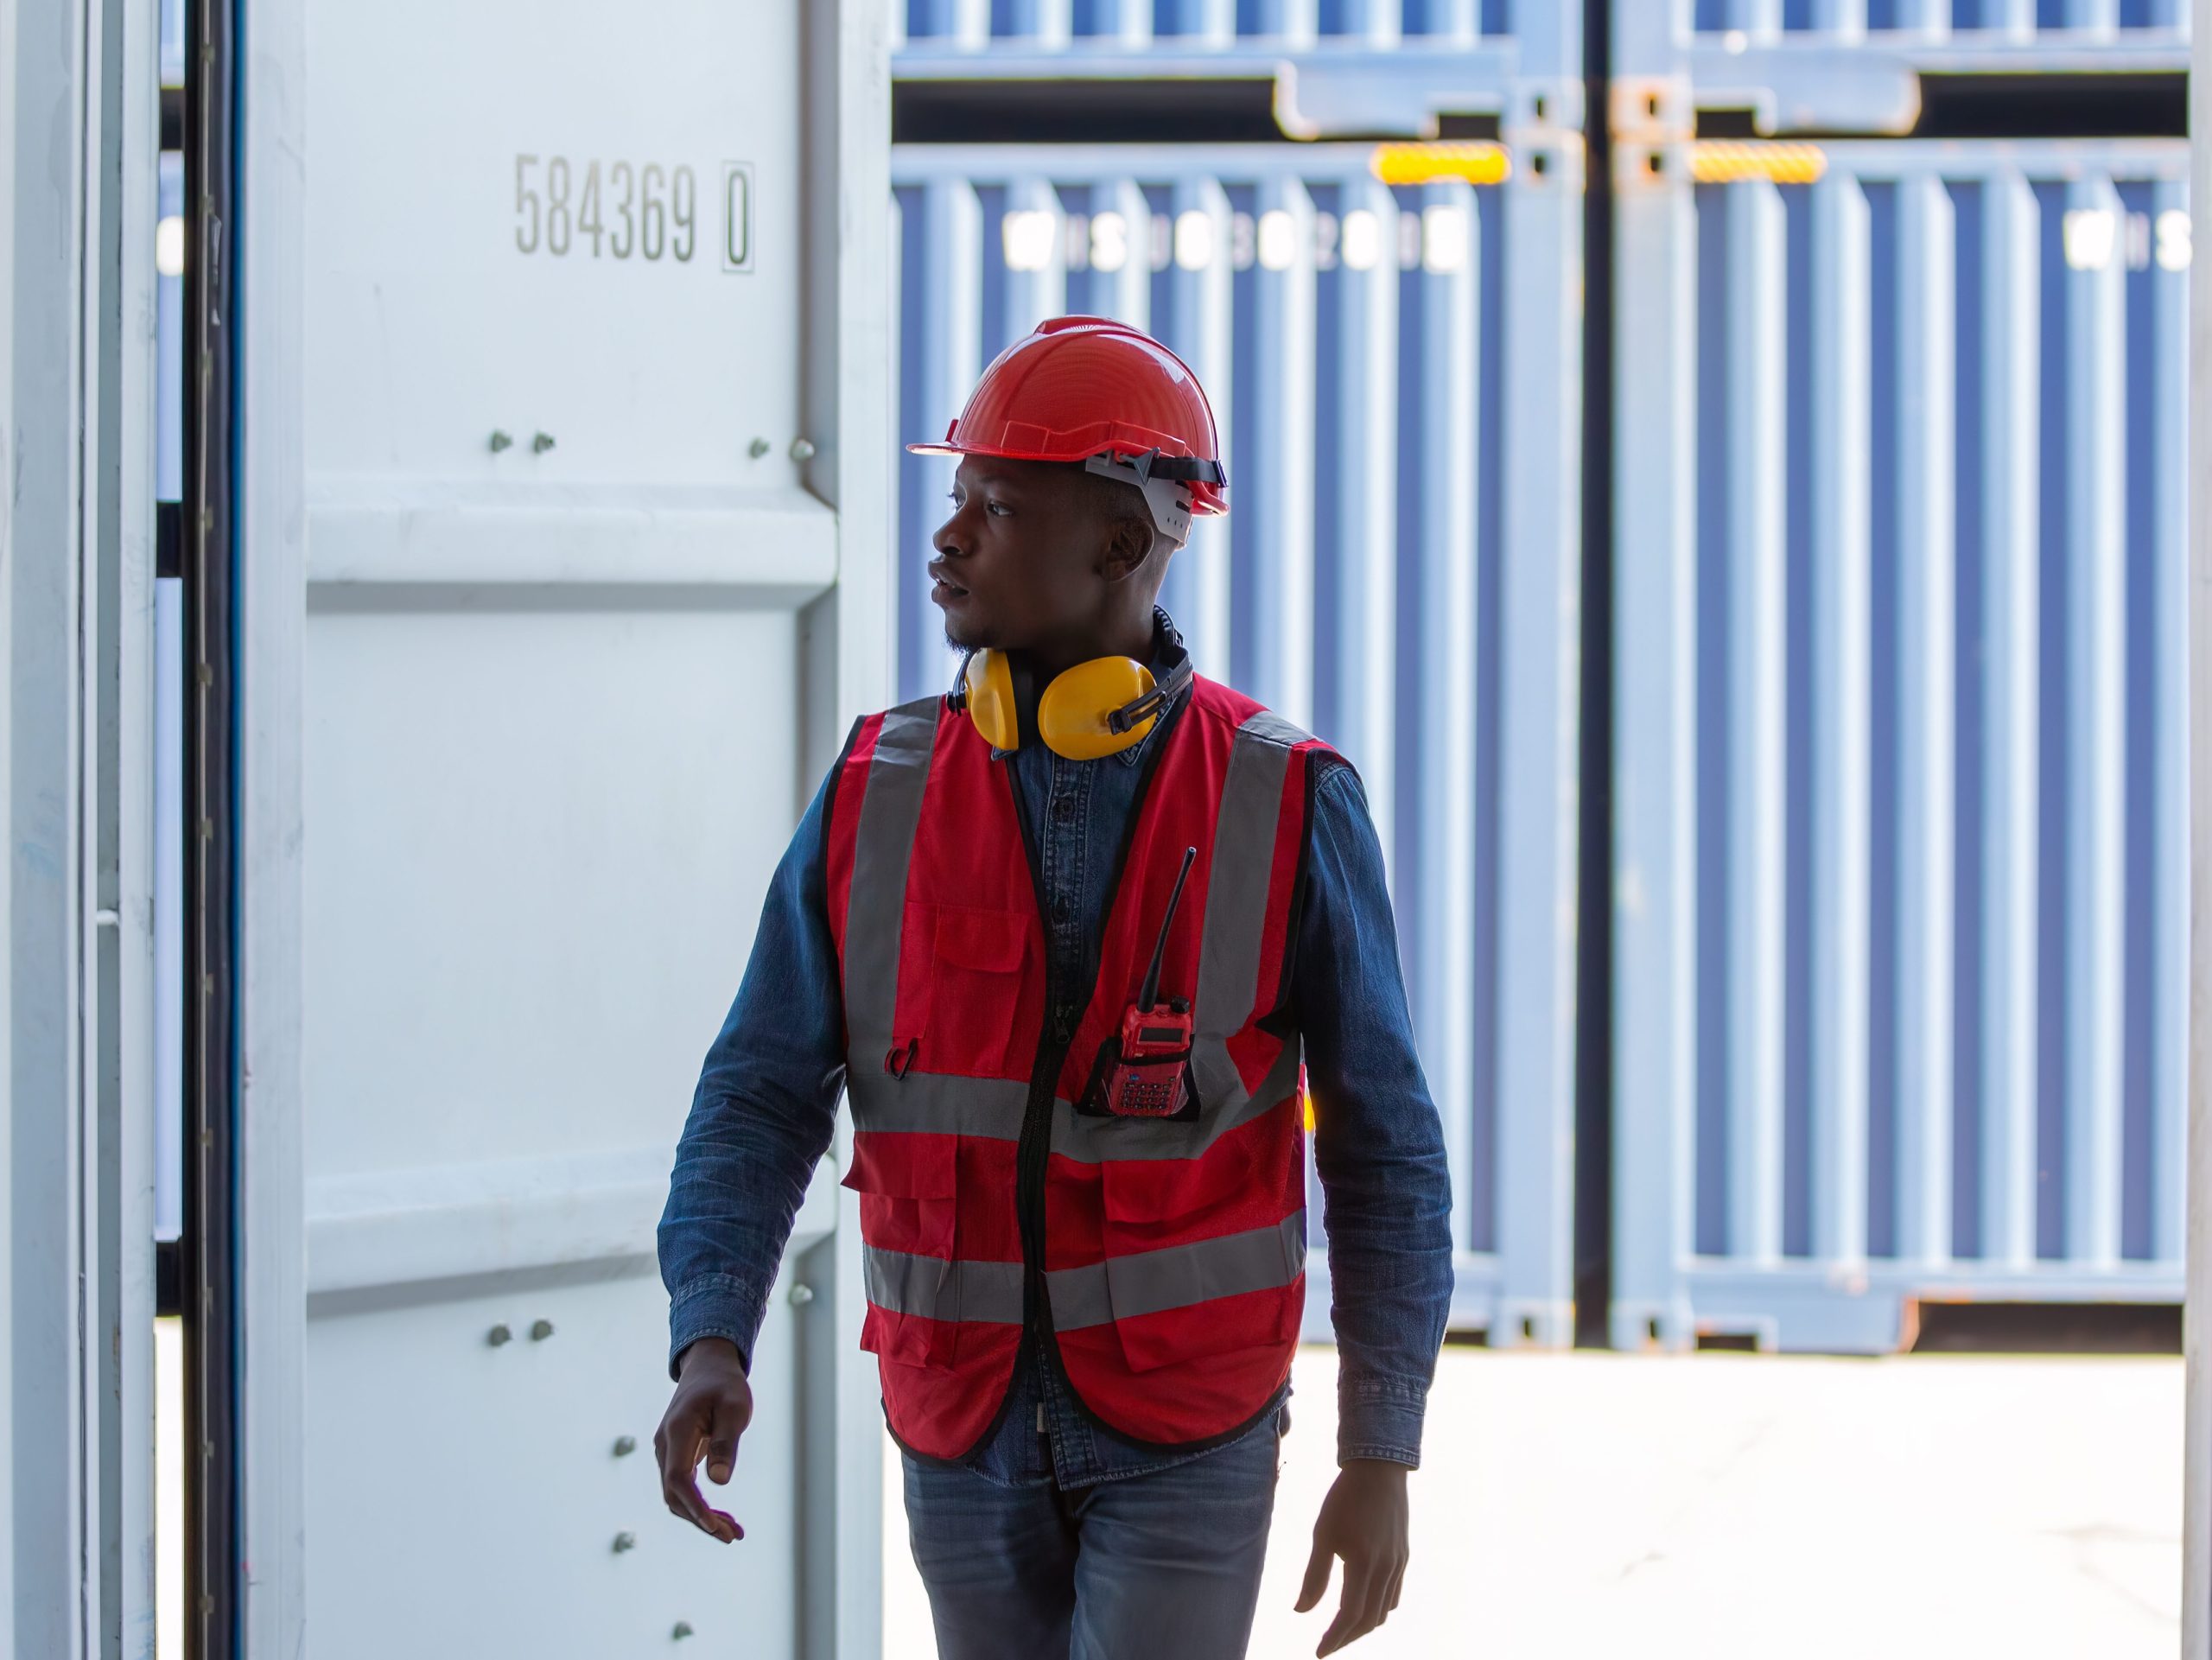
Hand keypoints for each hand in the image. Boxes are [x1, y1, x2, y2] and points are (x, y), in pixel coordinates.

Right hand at [655, 1337, 752, 1542]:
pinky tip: (721, 1517)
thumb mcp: (735, 1407)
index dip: (695, 1506)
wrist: (708, 1367)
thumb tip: (720, 1481)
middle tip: (733, 1536)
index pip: (679, 1479)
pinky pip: (682, 1487)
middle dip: (701, 1519)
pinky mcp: (675, 1455)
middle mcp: (665, 1445)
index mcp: (677, 1431)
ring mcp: (667, 1451)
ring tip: (733, 1532)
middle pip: (675, 1494)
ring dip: (701, 1516)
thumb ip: (727, 1442)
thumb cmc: (725, 1385)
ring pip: (677, 1495)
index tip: (715, 1527)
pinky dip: (699, 1505)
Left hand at [1295, 1459, 1409, 1655]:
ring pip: (1384, 1611)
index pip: (1349, 1615)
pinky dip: (1379, 1609)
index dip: (1334, 1637)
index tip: (1319, 1652)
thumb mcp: (1323, 1534)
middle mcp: (1386, 1569)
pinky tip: (1364, 1606)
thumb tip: (1300, 1612)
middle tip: (1327, 1645)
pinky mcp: (1404, 1557)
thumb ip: (1314, 1576)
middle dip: (1347, 1638)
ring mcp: (1399, 1564)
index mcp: (1363, 1563)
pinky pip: (1394, 1595)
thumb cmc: (1345, 1499)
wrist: (1379, 1470)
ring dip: (1363, 1626)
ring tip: (1342, 1630)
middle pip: (1369, 1620)